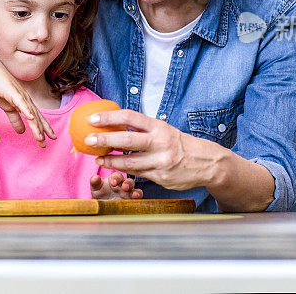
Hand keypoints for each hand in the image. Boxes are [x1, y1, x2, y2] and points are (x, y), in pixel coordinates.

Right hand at [0, 63, 55, 146]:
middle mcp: (27, 101)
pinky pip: (21, 103)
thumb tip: (22, 132)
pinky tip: (31, 117)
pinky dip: (27, 110)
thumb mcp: (8, 109)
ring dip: (36, 125)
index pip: (38, 118)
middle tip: (45, 144)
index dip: (44, 128)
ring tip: (40, 137)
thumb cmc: (1, 90)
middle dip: (42, 131)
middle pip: (37, 118)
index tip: (50, 138)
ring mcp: (21, 97)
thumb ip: (16, 120)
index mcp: (27, 105)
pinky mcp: (13, 93)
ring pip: (31, 113)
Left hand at [85, 109, 228, 190]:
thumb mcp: (164, 130)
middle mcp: (160, 143)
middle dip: (104, 140)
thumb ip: (143, 129)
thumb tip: (114, 124)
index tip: (93, 119)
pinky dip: (124, 170)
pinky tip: (114, 167)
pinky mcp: (161, 178)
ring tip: (97, 158)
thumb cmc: (179, 143)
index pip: (130, 118)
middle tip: (88, 139)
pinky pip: (138, 174)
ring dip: (110, 161)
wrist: (207, 163)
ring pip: (129, 162)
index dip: (109, 117)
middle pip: (126, 141)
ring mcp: (161, 162)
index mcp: (159, 127)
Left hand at [90, 173, 142, 199]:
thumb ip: (95, 183)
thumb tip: (95, 177)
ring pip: (136, 190)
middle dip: (128, 183)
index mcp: (114, 179)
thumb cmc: (101, 194)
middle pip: (129, 181)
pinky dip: (139, 199)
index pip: (117, 176)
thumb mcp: (96, 189)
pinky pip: (138, 199)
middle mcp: (123, 185)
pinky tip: (137, 201)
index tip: (113, 183)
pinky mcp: (132, 201)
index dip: (116, 178)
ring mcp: (129, 193)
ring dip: (136, 192)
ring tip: (135, 195)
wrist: (104, 207)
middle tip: (124, 187)